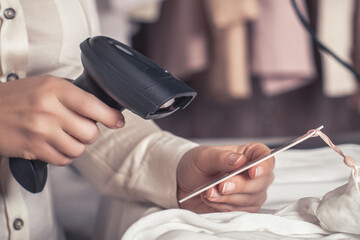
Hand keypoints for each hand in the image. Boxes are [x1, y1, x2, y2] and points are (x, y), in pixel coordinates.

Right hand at [0, 76, 123, 164]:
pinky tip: (55, 145)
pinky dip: (64, 155)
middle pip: (90, 132)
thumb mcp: (45, 84)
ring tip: (66, 136)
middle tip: (81, 128)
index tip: (118, 121)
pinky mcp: (33, 149)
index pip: (92, 105)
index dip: (111, 116)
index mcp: (55, 89)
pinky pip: (63, 160)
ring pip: (79, 149)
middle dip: (90, 132)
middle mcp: (49, 110)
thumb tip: (101, 108)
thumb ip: (73, 94)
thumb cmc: (17, 97)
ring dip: (77, 145)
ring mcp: (41, 131)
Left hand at [177, 143, 274, 212]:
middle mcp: (253, 173)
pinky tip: (210, 198)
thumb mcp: (203, 156)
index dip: (263, 165)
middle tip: (221, 185)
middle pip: (262, 181)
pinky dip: (223, 206)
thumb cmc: (196, 165)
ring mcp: (250, 192)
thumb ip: (221, 158)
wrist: (183, 185)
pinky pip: (239, 211)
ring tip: (208, 192)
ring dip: (227, 197)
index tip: (252, 171)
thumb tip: (239, 161)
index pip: (265, 157)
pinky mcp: (242, 208)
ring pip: (250, 199)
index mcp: (248, 154)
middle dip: (240, 185)